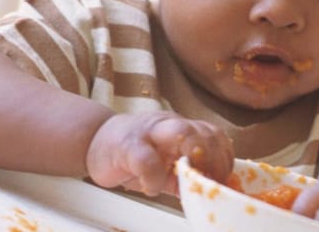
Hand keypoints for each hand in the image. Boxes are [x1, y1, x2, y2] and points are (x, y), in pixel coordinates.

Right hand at [85, 111, 233, 195]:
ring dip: (191, 160)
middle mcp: (169, 125)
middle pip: (203, 131)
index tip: (223, 179)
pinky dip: (154, 177)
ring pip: (181, 132)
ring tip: (188, 182)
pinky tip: (153, 188)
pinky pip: (146, 158)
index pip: (214, 135)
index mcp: (183, 129)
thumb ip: (187, 174)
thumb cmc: (133, 154)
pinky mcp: (127, 145)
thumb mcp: (166, 164)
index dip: (224, 157)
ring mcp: (148, 132)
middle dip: (214, 159)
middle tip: (209, 182)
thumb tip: (213, 191)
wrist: (95, 140)